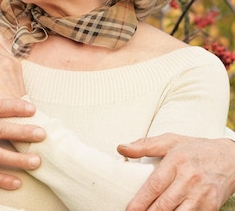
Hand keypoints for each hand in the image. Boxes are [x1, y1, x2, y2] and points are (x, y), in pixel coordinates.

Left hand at [117, 133, 234, 210]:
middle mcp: (190, 179)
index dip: (140, 201)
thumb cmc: (196, 149)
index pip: (154, 185)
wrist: (231, 158)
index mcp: (176, 162)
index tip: (129, 209)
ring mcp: (202, 194)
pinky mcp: (212, 205)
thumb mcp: (170, 141)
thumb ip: (145, 145)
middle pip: (165, 204)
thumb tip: (121, 148)